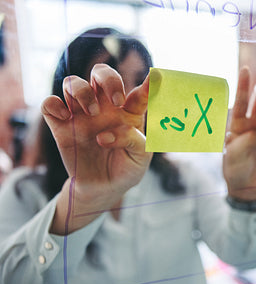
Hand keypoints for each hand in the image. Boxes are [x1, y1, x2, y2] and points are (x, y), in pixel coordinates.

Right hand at [41, 64, 151, 233]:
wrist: (104, 189)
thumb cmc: (126, 168)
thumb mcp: (140, 157)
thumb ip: (133, 139)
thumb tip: (106, 134)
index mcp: (128, 112)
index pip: (138, 92)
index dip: (148, 83)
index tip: (156, 77)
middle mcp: (104, 108)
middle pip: (101, 73)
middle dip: (108, 78)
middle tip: (116, 101)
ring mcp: (81, 115)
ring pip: (73, 83)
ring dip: (81, 91)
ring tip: (91, 114)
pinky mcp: (61, 126)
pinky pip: (49, 103)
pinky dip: (54, 104)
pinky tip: (65, 118)